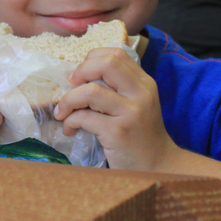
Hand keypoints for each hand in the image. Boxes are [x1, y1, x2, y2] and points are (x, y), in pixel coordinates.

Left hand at [53, 47, 176, 170]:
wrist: (158, 166)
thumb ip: (118, 88)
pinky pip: (84, 118)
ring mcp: (131, 113)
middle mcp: (141, 94)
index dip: (92, 59)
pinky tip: (70, 129)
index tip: (80, 75)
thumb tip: (79, 76)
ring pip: (91, 91)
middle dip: (80, 72)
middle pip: (106, 64)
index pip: (116, 54)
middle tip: (70, 86)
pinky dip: (70, 121)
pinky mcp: (118, 132)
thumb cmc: (141, 136)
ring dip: (68, 100)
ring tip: (62, 112)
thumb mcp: (138, 105)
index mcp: (144, 83)